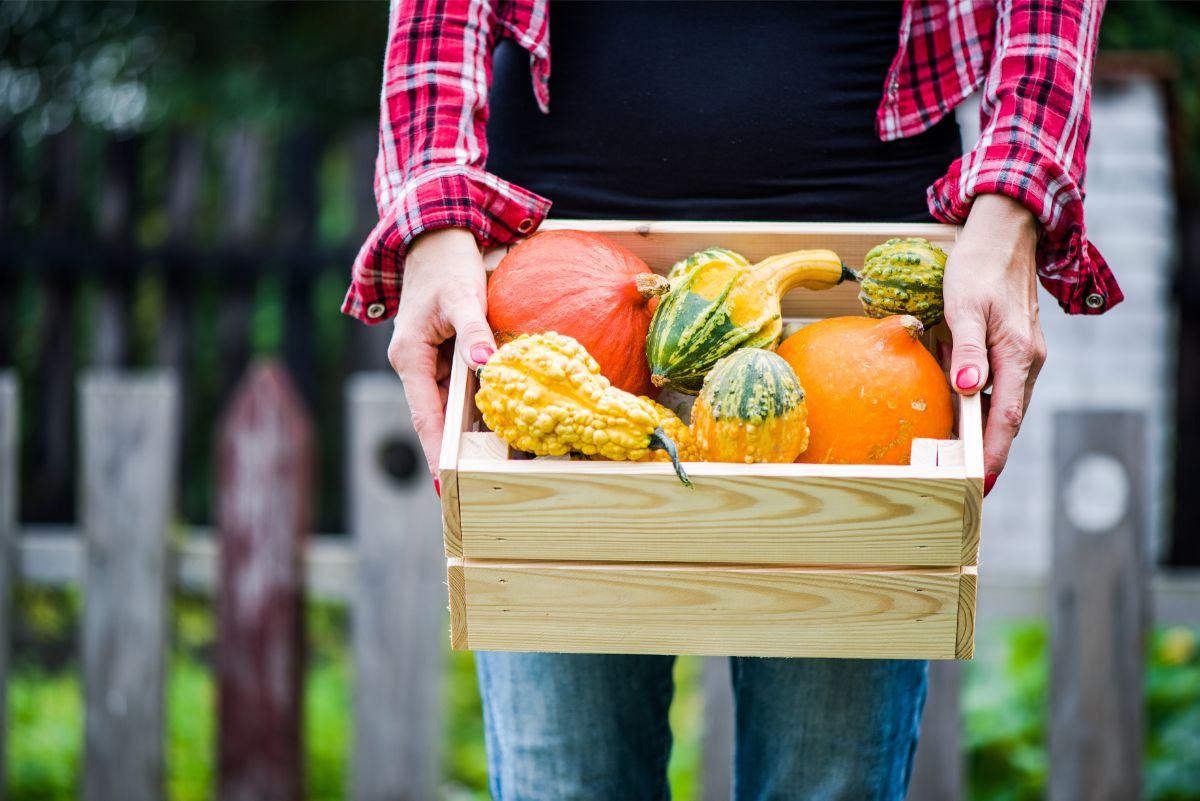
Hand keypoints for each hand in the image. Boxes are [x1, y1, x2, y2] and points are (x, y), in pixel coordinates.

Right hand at [387, 227, 495, 479]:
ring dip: (464, 434)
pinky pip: (458, 390)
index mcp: (409, 357)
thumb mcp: (462, 296)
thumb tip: (487, 364)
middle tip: (472, 489)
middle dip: (452, 452)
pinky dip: (474, 408)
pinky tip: (495, 428)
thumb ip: (474, 332)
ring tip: (488, 469)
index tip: (446, 484)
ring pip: (448, 406)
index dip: (435, 451)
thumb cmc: (447, 265)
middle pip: (434, 418)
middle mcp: (414, 365)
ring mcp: (427, 363)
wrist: (436, 240)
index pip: (425, 416)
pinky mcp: (442, 357)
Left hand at [943, 193, 1046, 495]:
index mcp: (1017, 355)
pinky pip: (998, 386)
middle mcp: (1026, 360)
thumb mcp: (966, 307)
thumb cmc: (979, 268)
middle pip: (1007, 417)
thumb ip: (968, 350)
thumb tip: (967, 388)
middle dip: (989, 451)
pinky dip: (982, 405)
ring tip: (960, 459)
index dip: (994, 451)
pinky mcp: (1012, 348)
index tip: (982, 481)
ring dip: (984, 430)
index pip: (1006, 416)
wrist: (1002, 237)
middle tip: (965, 483)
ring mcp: (1022, 355)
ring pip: (1003, 403)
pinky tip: (962, 414)